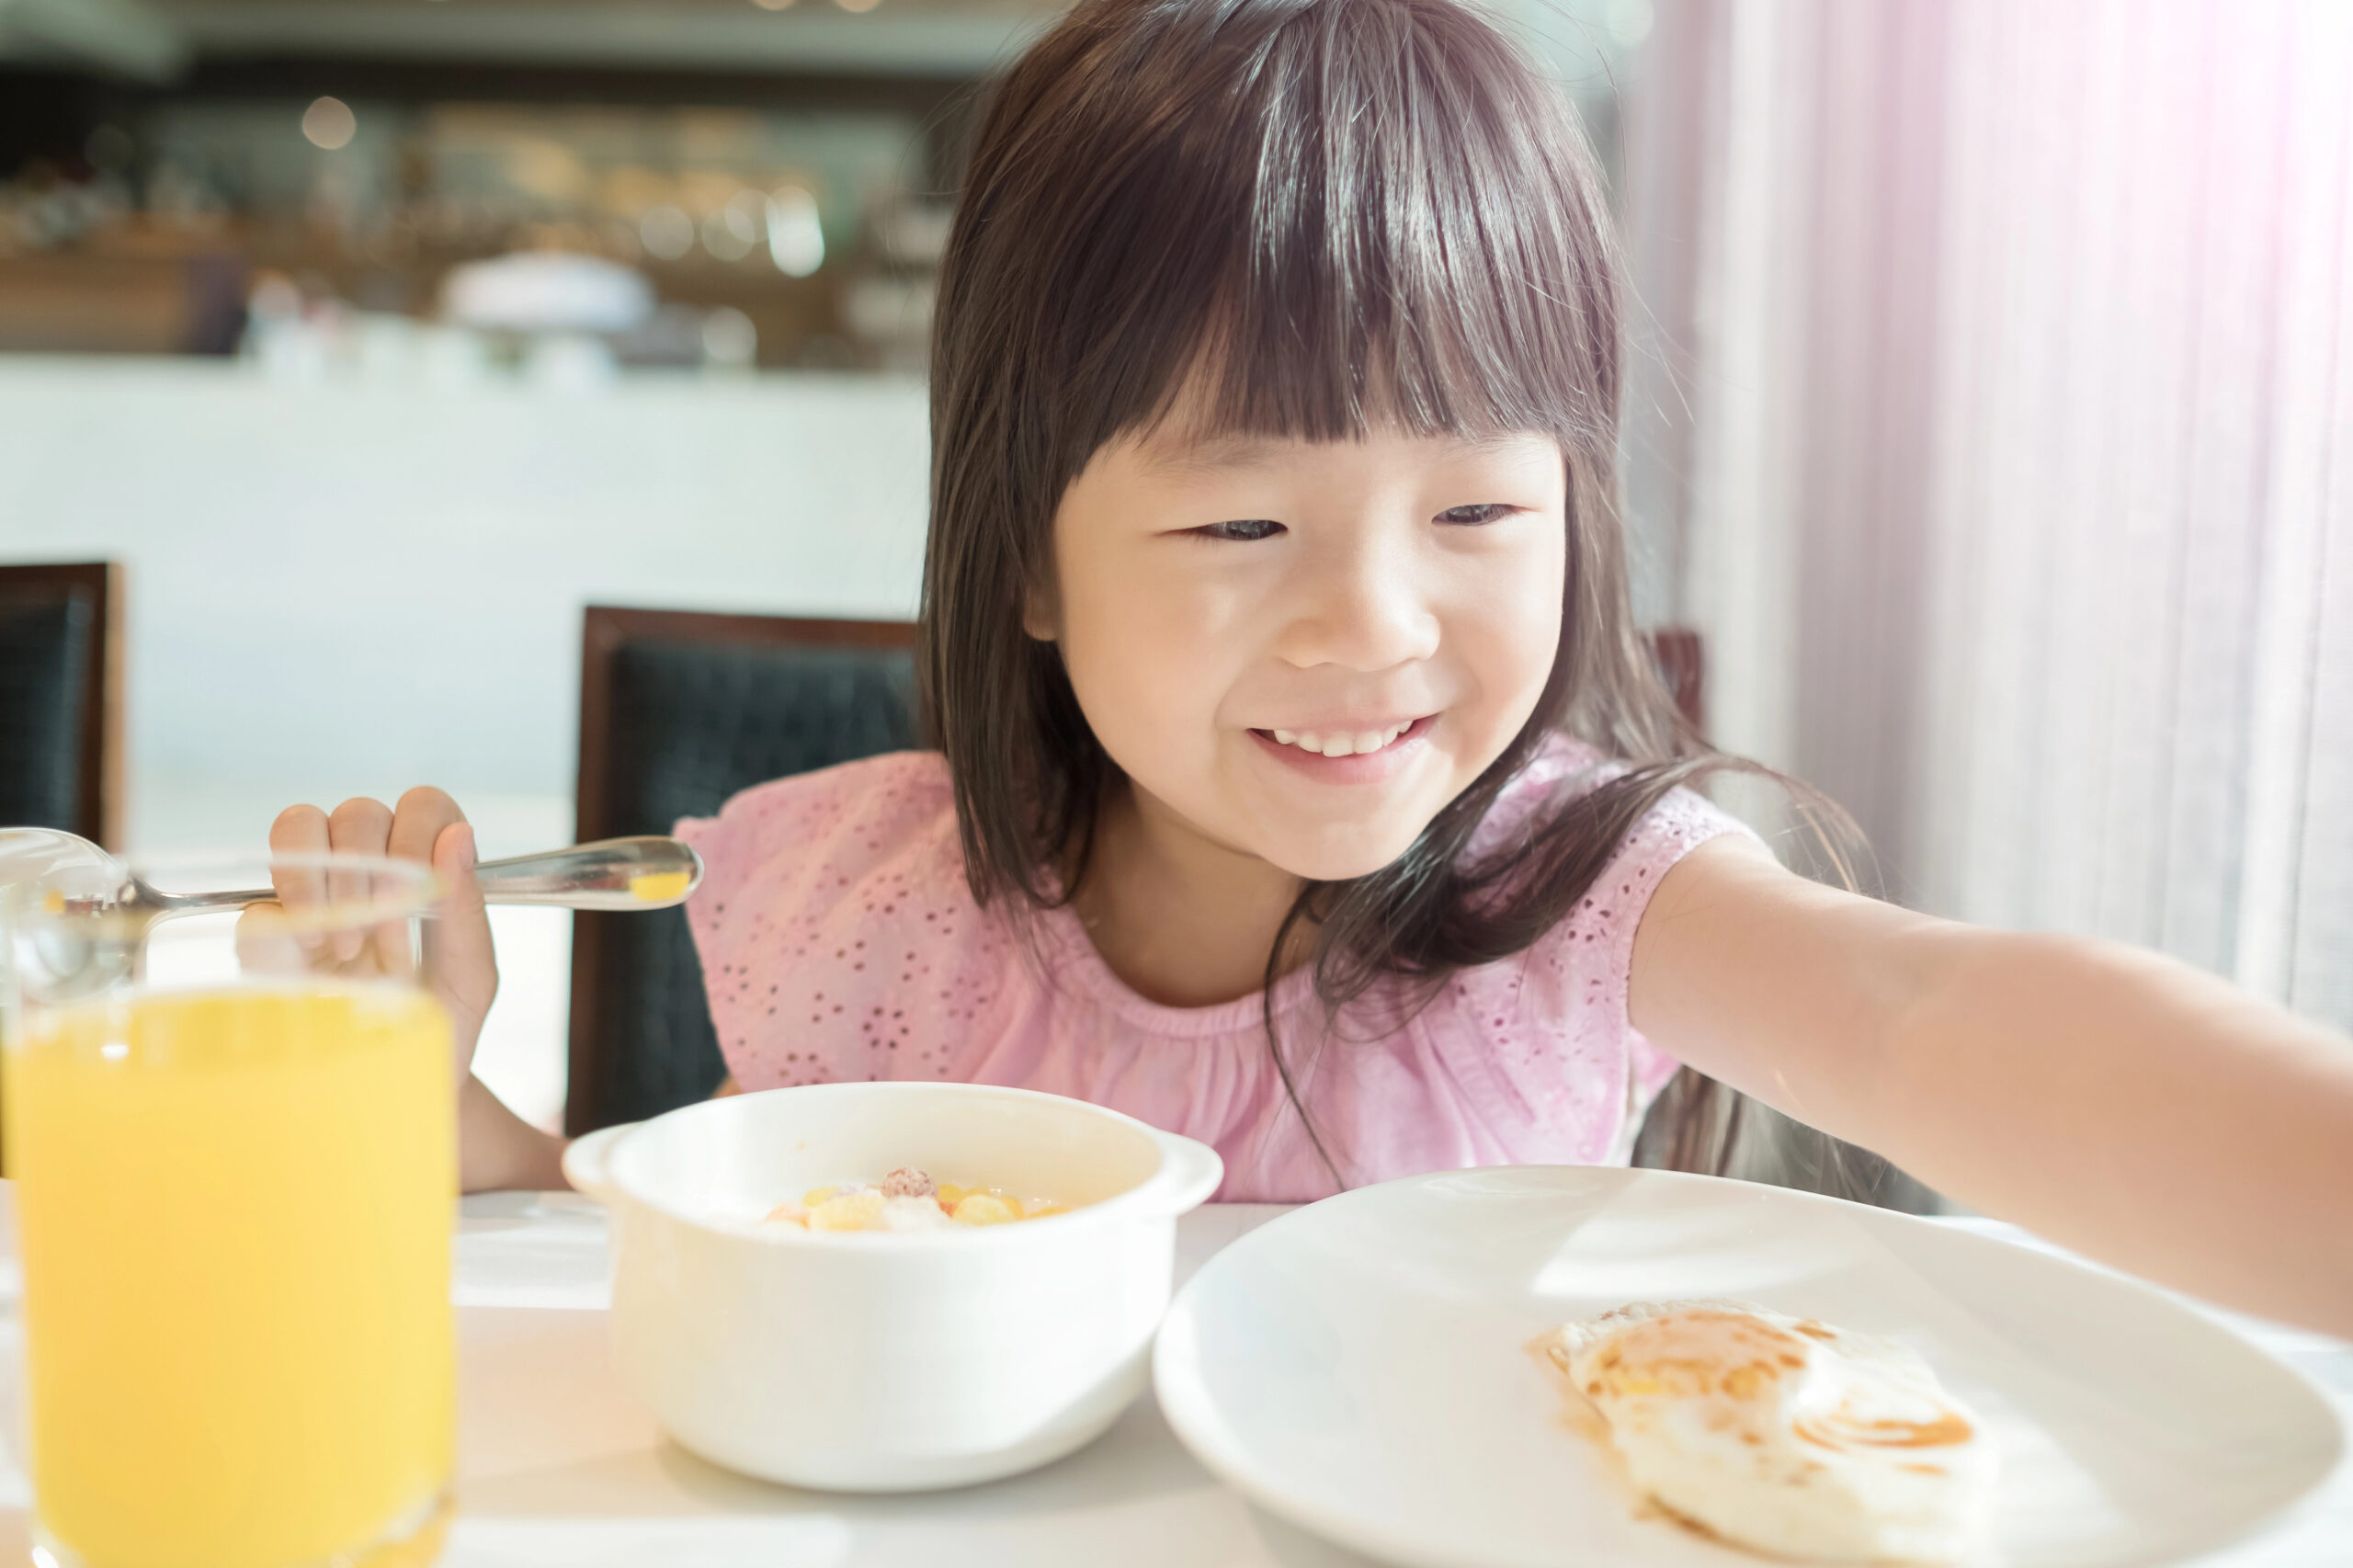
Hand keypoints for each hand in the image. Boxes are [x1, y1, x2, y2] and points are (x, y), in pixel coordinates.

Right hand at [268, 788, 497, 1083]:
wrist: (393, 1087)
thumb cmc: (439, 1026)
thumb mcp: (469, 977)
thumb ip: (466, 909)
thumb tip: (459, 838)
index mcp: (426, 866)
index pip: (422, 806)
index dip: (420, 838)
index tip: (424, 898)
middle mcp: (368, 867)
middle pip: (358, 812)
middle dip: (372, 869)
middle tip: (384, 936)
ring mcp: (313, 893)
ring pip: (298, 827)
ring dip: (322, 877)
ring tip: (346, 943)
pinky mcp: (268, 932)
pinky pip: (259, 900)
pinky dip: (286, 922)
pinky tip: (314, 964)